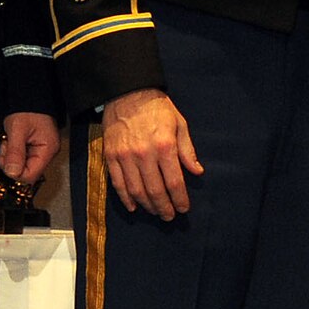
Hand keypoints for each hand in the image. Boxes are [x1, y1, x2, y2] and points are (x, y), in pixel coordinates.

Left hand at [0, 111, 61, 185]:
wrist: (30, 98)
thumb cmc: (27, 110)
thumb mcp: (17, 130)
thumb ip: (15, 153)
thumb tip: (12, 173)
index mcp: (47, 150)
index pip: (30, 175)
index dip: (14, 171)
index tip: (3, 158)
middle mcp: (48, 153)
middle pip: (27, 171)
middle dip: (11, 162)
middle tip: (5, 147)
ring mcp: (43, 151)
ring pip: (23, 166)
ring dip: (11, 157)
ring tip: (8, 141)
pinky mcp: (36, 148)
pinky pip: (24, 158)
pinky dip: (14, 153)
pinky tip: (12, 142)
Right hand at [100, 88, 201, 220]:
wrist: (127, 92)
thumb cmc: (157, 108)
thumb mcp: (179, 124)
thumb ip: (187, 150)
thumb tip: (197, 171)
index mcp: (165, 146)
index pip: (174, 182)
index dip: (180, 199)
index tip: (184, 208)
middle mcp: (144, 154)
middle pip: (155, 190)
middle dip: (164, 207)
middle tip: (170, 216)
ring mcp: (125, 156)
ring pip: (136, 190)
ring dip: (147, 205)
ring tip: (156, 212)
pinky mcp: (111, 156)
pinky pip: (118, 183)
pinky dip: (126, 198)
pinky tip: (134, 206)